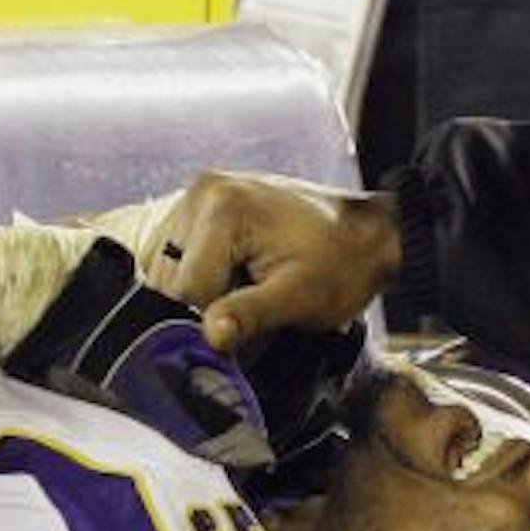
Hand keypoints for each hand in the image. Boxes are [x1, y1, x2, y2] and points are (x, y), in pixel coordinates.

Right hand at [148, 171, 400, 354]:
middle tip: (259, 296)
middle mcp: (201, 193)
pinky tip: (237, 274)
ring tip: (251, 282)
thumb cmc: (339, 263)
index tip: (257, 314)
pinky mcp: (194, 212)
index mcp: (222, 206)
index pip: (189, 290)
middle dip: (211, 304)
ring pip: (169, 277)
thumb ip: (251, 315)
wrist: (360, 234)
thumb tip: (210, 337)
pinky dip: (201, 280)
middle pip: (174, 282)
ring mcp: (194, 199)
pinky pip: (174, 265)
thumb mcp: (300, 296)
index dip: (219, 316)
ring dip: (204, 294)